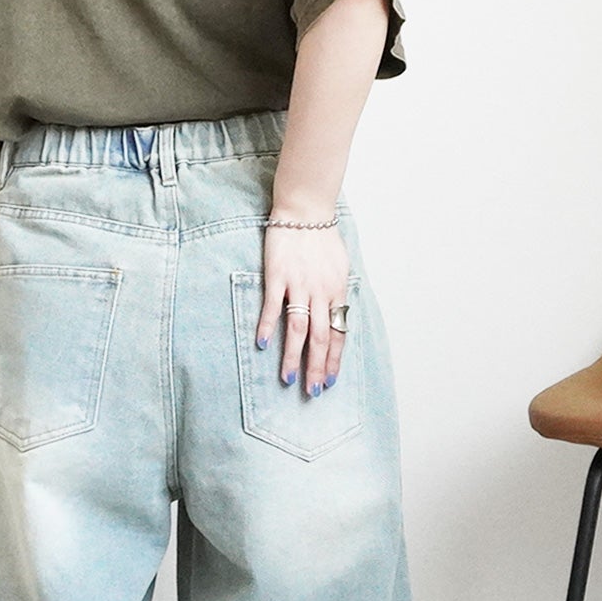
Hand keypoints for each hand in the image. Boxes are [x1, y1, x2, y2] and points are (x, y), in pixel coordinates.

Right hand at [254, 218, 348, 392]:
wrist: (306, 209)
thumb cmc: (322, 237)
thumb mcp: (340, 266)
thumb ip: (336, 292)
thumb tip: (336, 315)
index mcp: (337, 291)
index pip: (338, 333)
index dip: (334, 359)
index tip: (329, 380)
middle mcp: (321, 292)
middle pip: (321, 337)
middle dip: (317, 367)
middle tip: (312, 391)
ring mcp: (299, 284)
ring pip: (298, 328)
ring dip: (293, 356)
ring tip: (289, 378)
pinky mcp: (278, 275)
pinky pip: (272, 306)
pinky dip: (267, 326)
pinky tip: (262, 343)